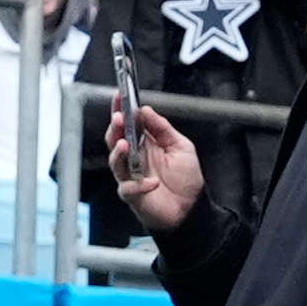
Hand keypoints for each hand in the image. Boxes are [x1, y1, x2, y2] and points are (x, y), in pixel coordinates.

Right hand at [103, 103, 201, 235]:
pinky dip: (139, 185)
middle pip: (114, 139)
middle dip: (115, 128)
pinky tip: (153, 182)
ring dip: (118, 152)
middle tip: (118, 119)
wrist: (191, 209)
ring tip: (125, 144)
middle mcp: (134, 158)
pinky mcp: (132, 195)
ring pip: (115, 162)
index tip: (119, 96)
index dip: (121, 109)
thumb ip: (163, 128)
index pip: (128, 123)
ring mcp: (130, 176)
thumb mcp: (181, 146)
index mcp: (144, 143)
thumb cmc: (186, 179)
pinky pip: (128, 188)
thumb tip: (146, 110)